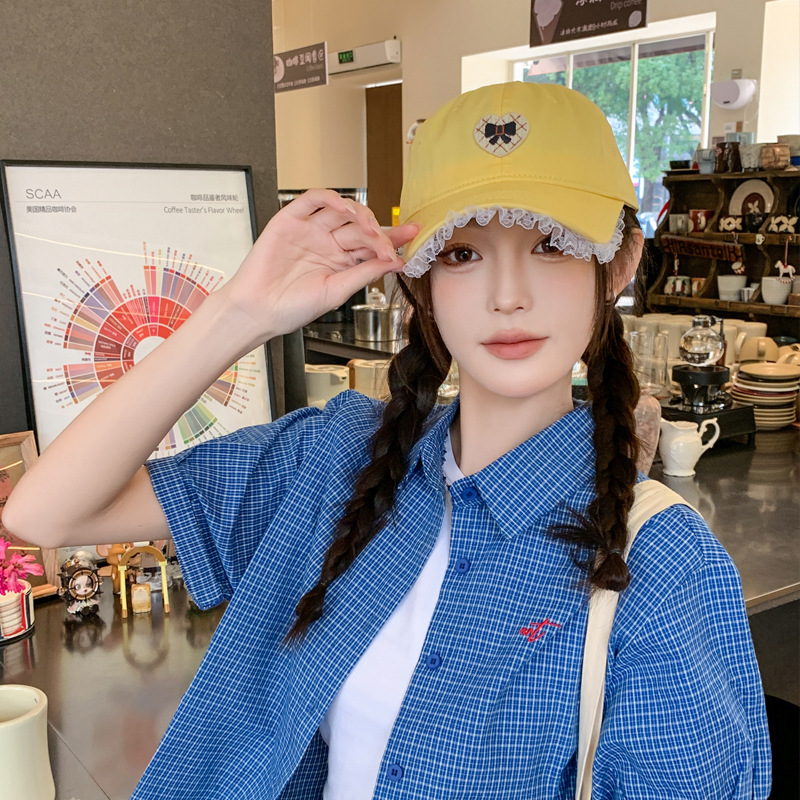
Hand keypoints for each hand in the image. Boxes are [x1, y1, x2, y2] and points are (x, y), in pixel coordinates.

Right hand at [221, 189, 418, 341]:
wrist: (259, 310)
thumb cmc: (292, 307)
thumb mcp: (338, 291)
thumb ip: (365, 272)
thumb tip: (396, 262)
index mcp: (341, 261)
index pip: (372, 244)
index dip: (393, 238)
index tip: (413, 235)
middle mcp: (328, 243)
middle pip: (360, 227)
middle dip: (379, 232)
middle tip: (389, 244)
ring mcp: (310, 230)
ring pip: (340, 210)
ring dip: (359, 215)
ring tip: (371, 230)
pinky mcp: (290, 220)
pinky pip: (312, 200)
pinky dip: (329, 198)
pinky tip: (344, 207)